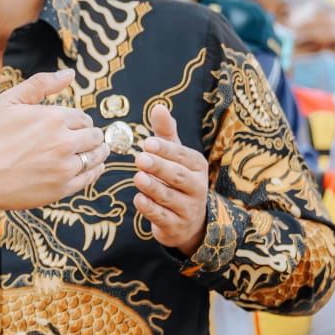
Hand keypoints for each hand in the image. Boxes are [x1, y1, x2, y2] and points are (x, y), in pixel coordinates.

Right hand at [0, 68, 108, 219]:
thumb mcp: (9, 101)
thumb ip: (41, 83)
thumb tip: (70, 73)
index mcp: (53, 118)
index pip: (84, 117)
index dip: (80, 121)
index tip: (75, 125)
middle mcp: (63, 142)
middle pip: (94, 136)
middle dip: (92, 135)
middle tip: (87, 138)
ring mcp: (64, 168)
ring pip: (97, 157)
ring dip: (99, 152)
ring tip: (96, 150)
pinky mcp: (62, 189)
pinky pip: (90, 178)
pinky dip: (95, 170)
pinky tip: (92, 167)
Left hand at [133, 104, 208, 256]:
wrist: (190, 222)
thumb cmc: (178, 180)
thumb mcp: (175, 157)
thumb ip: (165, 133)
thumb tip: (158, 107)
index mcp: (197, 167)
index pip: (183, 156)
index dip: (166, 150)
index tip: (147, 143)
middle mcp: (196, 187)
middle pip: (179, 176)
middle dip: (160, 167)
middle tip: (140, 158)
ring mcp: (188, 209)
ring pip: (170, 197)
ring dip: (153, 187)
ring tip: (137, 177)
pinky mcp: (176, 227)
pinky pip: (163, 217)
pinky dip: (150, 209)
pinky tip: (138, 199)